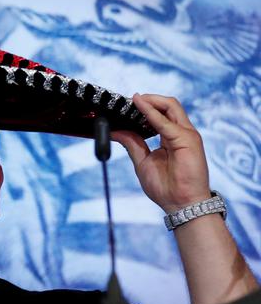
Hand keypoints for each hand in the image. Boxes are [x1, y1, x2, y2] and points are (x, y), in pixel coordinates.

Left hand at [112, 94, 210, 212]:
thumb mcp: (142, 161)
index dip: (145, 107)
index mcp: (171, 137)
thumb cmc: (166, 187)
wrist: (181, 205)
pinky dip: (151, 113)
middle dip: (149, 99)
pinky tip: (139, 107)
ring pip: (171, 106)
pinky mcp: (188, 140)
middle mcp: (181, 133)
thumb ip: (132, 144)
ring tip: (134, 99)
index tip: (127, 105)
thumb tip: (116, 131)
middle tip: (129, 99)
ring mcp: (186, 134)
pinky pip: (166, 122)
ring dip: (151, 101)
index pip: (161, 113)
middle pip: (168, 105)